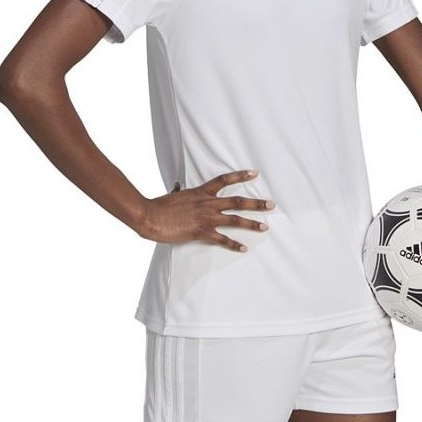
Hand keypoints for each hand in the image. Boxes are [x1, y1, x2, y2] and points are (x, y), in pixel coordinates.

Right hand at [137, 169, 275, 251]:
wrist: (150, 216)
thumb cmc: (158, 206)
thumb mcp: (172, 196)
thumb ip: (179, 192)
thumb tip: (178, 187)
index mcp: (201, 192)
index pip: (225, 180)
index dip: (241, 176)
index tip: (255, 173)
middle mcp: (207, 203)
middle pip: (238, 201)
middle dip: (257, 203)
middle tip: (272, 204)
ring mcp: (206, 217)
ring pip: (235, 220)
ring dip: (252, 223)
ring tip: (265, 226)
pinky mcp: (201, 232)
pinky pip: (222, 239)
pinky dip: (233, 244)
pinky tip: (243, 248)